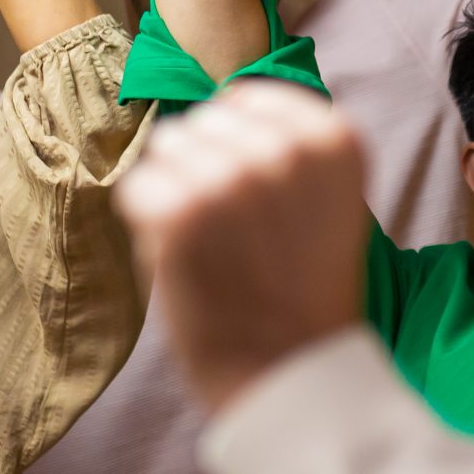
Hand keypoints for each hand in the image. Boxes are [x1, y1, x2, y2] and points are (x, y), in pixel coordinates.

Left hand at [116, 82, 369, 410]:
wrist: (290, 376)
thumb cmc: (305, 293)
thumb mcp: (329, 202)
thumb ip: (293, 149)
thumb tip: (225, 104)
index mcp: (334, 140)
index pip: (250, 98)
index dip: (238, 142)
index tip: (253, 193)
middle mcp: (285, 148)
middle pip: (206, 121)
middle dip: (206, 165)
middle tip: (231, 230)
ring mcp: (229, 177)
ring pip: (167, 149)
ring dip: (176, 191)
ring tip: (210, 245)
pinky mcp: (178, 211)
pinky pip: (138, 189)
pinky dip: (148, 223)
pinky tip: (182, 259)